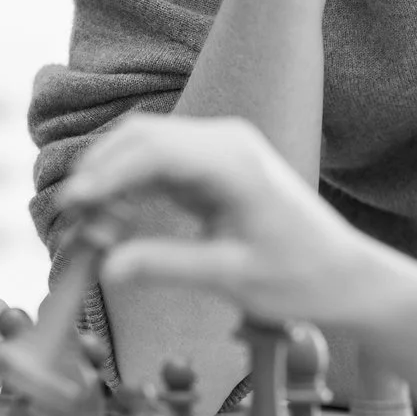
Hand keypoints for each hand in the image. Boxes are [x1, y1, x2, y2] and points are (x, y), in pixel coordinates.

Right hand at [58, 113, 397, 328]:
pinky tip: (115, 224)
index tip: (71, 204)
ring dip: (109, 180)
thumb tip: (106, 270)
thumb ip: (166, 267)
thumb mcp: (231, 277)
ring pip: (142, 146)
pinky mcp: (211, 165)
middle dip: (98, 174)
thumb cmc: (300, 277)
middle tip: (71, 223)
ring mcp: (217, 148)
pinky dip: (128, 187)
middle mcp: (224, 141)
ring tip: (92, 230)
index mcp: (233, 161)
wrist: (345, 275)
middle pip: (139, 137)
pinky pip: (156, 164)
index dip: (105, 174)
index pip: (152, 150)